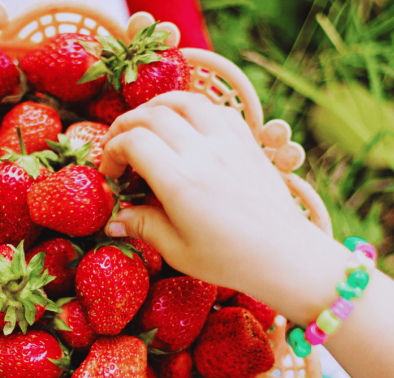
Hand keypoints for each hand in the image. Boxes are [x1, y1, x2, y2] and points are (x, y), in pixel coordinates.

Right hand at [99, 91, 345, 323]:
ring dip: (157, 107)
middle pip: (152, 115)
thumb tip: (113, 219)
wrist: (284, 255)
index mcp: (180, 182)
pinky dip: (192, 110)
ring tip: (145, 124)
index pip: (133, 142)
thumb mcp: (176, 249)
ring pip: (185, 101)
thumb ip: (142, 226)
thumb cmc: (228, 260)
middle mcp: (203, 153)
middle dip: (126, 125)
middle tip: (118, 146)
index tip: (109, 172)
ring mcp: (228, 143)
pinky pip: (215, 110)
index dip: (111, 151)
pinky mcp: (247, 142)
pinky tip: (185, 127)